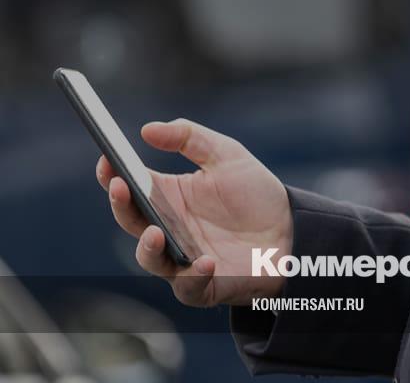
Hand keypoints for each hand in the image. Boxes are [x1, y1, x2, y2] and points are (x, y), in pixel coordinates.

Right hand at [96, 119, 291, 306]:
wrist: (294, 230)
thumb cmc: (256, 194)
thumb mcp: (227, 155)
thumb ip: (190, 137)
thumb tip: (146, 129)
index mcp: (168, 197)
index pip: (129, 187)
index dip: (112, 175)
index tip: (107, 159)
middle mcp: (169, 229)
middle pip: (132, 221)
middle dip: (121, 206)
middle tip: (120, 187)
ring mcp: (183, 259)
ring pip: (151, 260)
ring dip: (147, 249)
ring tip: (156, 232)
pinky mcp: (206, 284)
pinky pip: (189, 288)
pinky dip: (192, 278)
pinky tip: (205, 261)